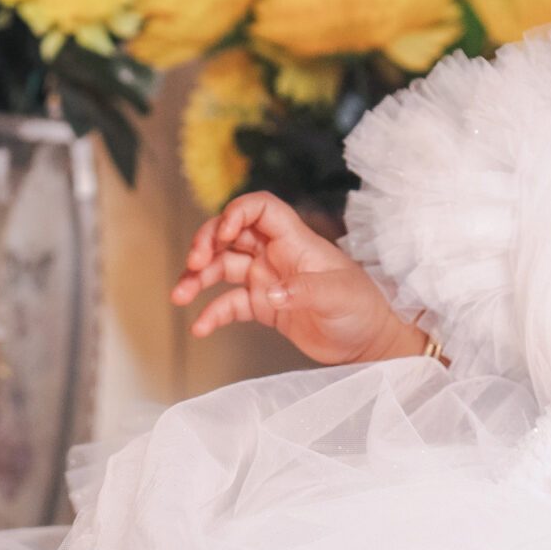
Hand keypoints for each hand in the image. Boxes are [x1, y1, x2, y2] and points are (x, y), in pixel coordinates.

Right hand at [171, 192, 421, 366]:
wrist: (369, 341)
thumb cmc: (363, 308)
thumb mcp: (338, 296)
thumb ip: (303, 291)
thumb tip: (269, 292)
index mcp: (295, 241)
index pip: (260, 208)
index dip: (237, 212)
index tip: (224, 235)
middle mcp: (276, 255)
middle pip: (231, 234)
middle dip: (206, 243)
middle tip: (194, 264)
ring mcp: (268, 280)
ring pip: (223, 267)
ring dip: (199, 278)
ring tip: (181, 296)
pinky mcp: (264, 307)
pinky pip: (229, 304)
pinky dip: (212, 313)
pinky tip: (200, 327)